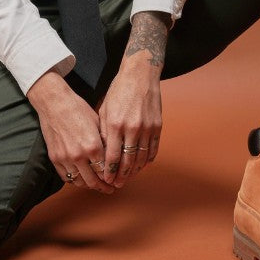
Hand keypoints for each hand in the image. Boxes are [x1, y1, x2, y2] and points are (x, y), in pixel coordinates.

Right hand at [27, 71, 113, 193]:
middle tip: (110, 189)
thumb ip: (105, 142)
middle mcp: (79, 155)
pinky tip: (81, 178)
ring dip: (89, 186)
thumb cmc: (78, 109)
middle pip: (94, 181)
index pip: (106, 170)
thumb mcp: (98, 124)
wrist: (55, 103)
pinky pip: (66, 177)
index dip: (113, 177)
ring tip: (96, 185)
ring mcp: (65, 158)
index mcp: (93, 146)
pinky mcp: (55, 158)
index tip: (117, 180)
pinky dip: (75, 180)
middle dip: (104, 187)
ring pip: (80, 182)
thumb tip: (113, 156)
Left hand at [98, 11, 168, 187]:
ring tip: (128, 177)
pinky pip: (153, 149)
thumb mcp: (104, 109)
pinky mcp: (157, 126)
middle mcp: (132, 128)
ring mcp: (147, 127)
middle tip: (117, 184)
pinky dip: (147, 160)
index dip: (109, 171)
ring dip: (135, 171)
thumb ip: (103, 132)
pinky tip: (141, 165)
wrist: (140, 75)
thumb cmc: (118, 91)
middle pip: (127, 161)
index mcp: (115, 124)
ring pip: (142, 158)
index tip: (106, 180)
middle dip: (121, 175)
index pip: (111, 156)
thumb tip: (101, 153)